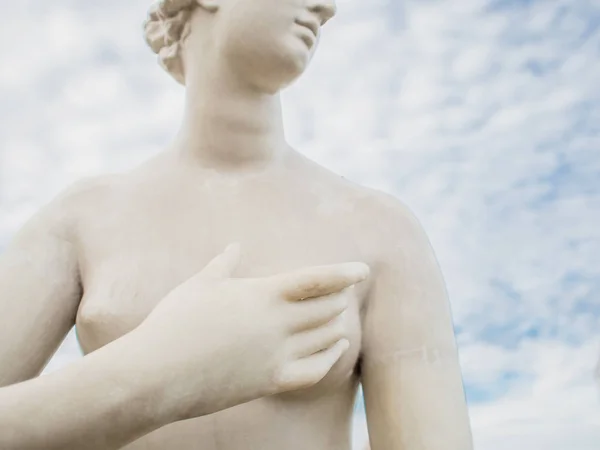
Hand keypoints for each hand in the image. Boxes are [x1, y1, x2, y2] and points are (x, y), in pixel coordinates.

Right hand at [129, 243, 369, 421]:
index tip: (363, 270)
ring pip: (325, 338)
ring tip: (341, 317)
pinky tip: (339, 350)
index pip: (315, 280)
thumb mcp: (199, 285)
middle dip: (339, 299)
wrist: (157, 374)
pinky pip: (314, 372)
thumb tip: (234, 246)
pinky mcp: (271, 382)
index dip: (343, 273)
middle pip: (327, 309)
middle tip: (344, 293)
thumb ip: (222, 265)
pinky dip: (331, 360)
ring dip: (337, 325)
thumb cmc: (174, 322)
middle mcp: (276, 324)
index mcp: (262, 295)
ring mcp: (276, 355)